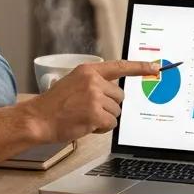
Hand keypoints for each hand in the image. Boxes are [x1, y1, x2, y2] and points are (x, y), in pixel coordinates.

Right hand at [23, 60, 160, 142]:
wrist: (38, 118)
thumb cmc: (55, 105)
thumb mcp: (73, 83)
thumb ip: (94, 83)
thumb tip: (115, 93)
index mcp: (88, 70)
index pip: (120, 66)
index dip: (140, 67)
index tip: (155, 67)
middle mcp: (93, 81)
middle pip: (120, 96)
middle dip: (109, 106)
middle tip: (90, 109)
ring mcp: (94, 96)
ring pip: (116, 111)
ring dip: (105, 118)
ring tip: (85, 117)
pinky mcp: (95, 113)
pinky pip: (111, 124)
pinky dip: (102, 128)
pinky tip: (86, 125)